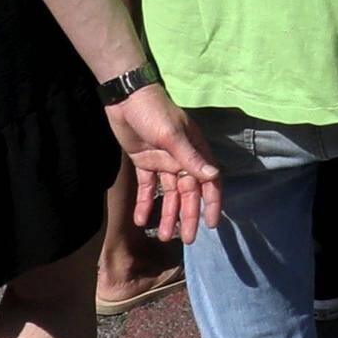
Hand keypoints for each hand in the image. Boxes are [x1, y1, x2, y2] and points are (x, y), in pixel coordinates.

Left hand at [107, 83, 220, 245]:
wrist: (124, 97)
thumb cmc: (154, 112)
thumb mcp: (173, 135)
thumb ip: (191, 158)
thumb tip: (213, 177)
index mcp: (195, 151)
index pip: (209, 181)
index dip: (211, 202)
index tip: (211, 224)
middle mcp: (182, 160)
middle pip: (188, 193)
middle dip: (188, 216)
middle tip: (187, 239)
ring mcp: (162, 162)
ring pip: (168, 194)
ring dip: (167, 215)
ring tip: (163, 236)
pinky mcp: (144, 163)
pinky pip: (146, 188)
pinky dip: (144, 204)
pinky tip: (140, 220)